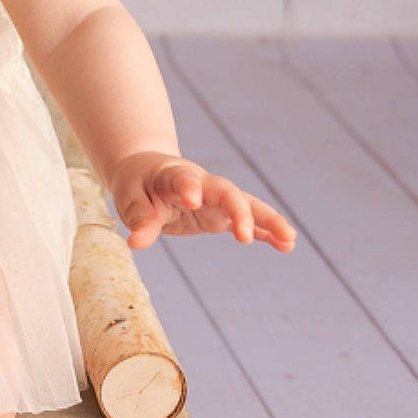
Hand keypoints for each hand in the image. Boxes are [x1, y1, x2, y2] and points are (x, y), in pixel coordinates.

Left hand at [110, 151, 295, 252]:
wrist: (148, 171)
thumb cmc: (137, 182)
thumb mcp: (129, 196)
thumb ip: (138, 217)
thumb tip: (136, 243)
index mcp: (175, 175)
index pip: (184, 179)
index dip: (189, 187)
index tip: (192, 199)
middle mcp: (203, 184)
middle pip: (226, 193)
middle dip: (238, 211)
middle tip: (243, 236)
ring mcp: (215, 200)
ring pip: (246, 206)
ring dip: (267, 221)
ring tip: (289, 240)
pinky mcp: (220, 216)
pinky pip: (247, 223)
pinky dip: (265, 232)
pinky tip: (285, 245)